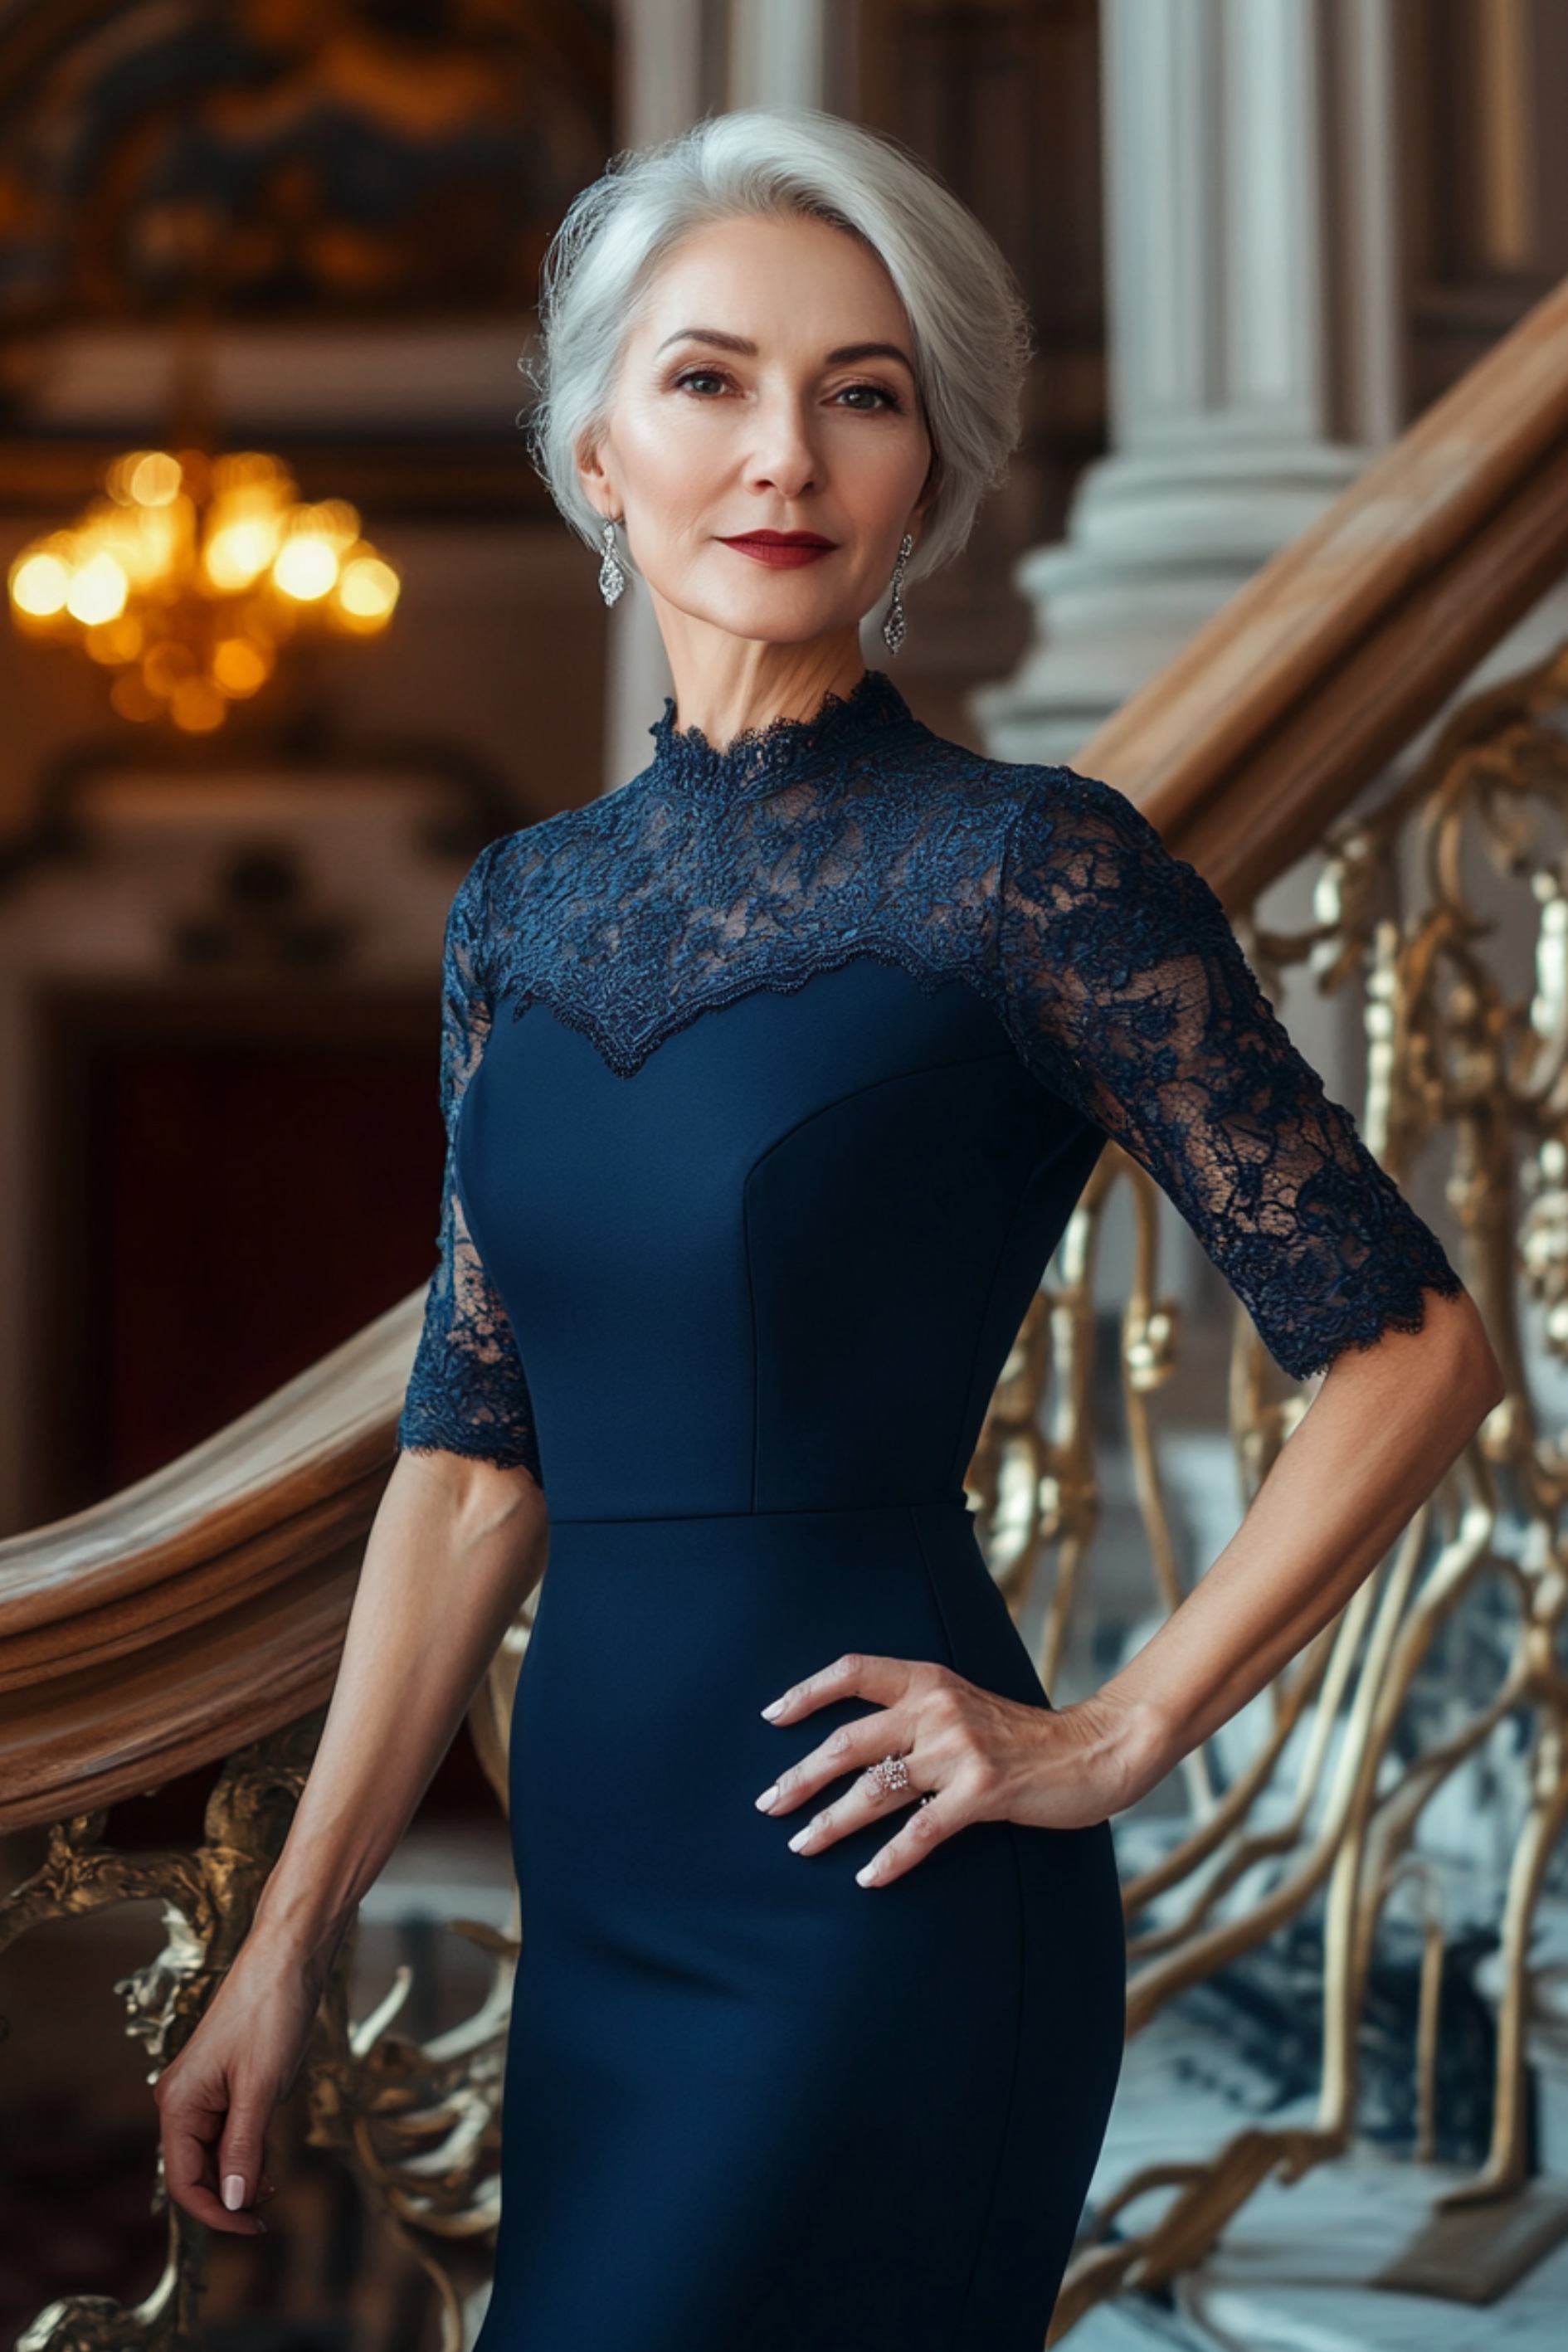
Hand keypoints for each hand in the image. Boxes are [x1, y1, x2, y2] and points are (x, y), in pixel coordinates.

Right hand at [154, 1941, 322, 2233]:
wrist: (289, 1955)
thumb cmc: (271, 2012)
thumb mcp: (261, 2088)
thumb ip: (245, 2147)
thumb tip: (235, 2201)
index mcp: (178, 2103)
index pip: (185, 2182)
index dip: (217, 2212)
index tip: (254, 2227)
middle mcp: (182, 2099)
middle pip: (198, 2171)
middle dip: (233, 2193)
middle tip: (273, 2204)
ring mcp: (204, 2090)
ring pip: (217, 2152)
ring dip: (243, 2172)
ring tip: (278, 2180)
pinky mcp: (226, 2080)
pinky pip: (231, 2129)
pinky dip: (250, 2146)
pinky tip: (273, 2152)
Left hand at [754, 1653, 1156, 1887]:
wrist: (1095, 1747)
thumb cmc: (1023, 1734)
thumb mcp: (965, 1704)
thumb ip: (917, 1713)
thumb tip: (857, 1744)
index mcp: (931, 1680)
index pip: (854, 1671)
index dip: (808, 1692)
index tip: (771, 1717)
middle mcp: (938, 1709)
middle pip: (849, 1741)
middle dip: (801, 1776)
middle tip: (768, 1804)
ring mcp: (960, 1751)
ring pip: (876, 1789)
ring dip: (832, 1822)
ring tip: (801, 1846)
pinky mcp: (983, 1793)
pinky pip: (921, 1830)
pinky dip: (890, 1857)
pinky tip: (867, 1878)